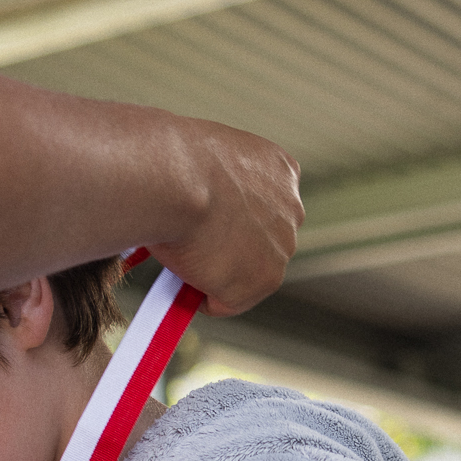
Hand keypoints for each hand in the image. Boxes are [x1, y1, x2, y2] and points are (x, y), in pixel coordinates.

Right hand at [147, 118, 301, 315]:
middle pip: (258, 242)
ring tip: (179, 257)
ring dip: (214, 272)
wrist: (172, 176)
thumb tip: (185, 205)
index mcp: (278, 169)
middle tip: (188, 245)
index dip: (228, 217)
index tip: (203, 222)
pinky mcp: (262, 281)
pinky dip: (200, 295)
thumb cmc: (169, 159)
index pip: (260, 204)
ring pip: (243, 274)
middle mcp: (290, 208)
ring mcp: (280, 247)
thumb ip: (211, 182)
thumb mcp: (201, 159)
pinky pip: (225, 302)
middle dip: (228, 249)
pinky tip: (180, 272)